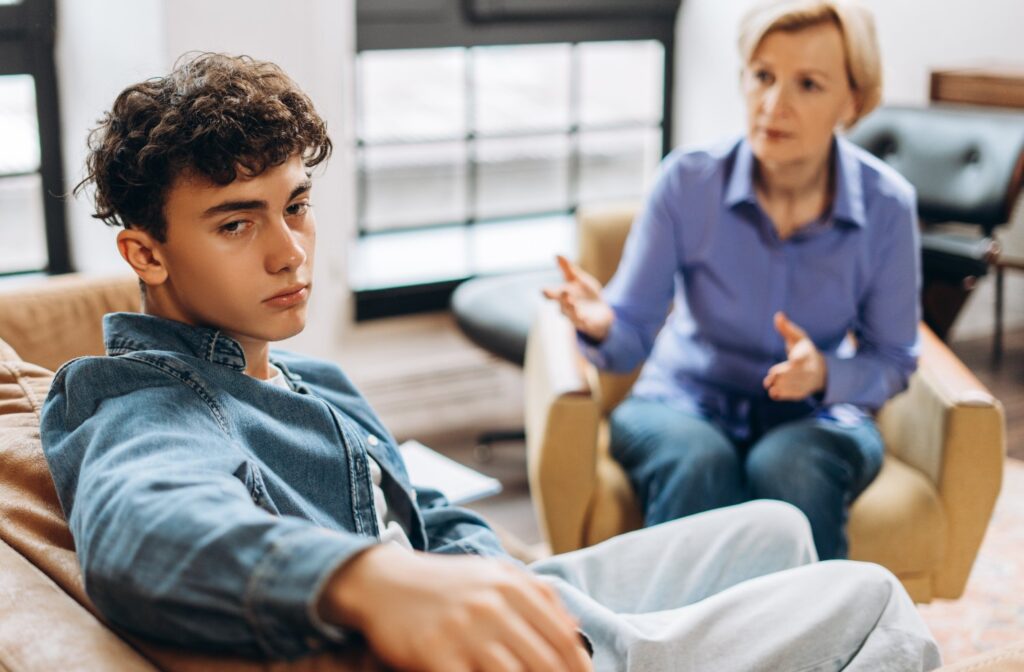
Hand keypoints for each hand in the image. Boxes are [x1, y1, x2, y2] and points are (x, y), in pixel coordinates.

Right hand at [321, 545, 592, 671]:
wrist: (384, 582)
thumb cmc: (447, 584)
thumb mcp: (495, 575)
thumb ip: (538, 596)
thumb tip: (576, 632)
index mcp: (512, 585)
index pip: (563, 639)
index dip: (579, 669)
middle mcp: (492, 605)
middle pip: (545, 663)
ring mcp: (463, 630)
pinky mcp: (436, 654)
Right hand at [542, 255, 614, 341]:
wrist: (601, 311)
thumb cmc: (586, 294)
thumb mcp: (578, 279)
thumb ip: (567, 269)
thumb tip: (557, 254)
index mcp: (562, 295)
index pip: (551, 294)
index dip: (547, 292)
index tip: (543, 289)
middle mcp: (566, 307)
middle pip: (561, 304)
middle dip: (562, 299)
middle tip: (563, 292)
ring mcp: (576, 316)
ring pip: (571, 314)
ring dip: (571, 308)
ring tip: (572, 302)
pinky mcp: (587, 323)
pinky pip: (584, 324)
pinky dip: (583, 321)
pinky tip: (585, 317)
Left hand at [763, 311, 827, 400]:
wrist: (820, 371)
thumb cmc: (804, 351)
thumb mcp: (798, 337)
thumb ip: (787, 328)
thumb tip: (778, 315)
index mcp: (807, 356)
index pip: (800, 361)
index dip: (793, 364)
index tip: (785, 364)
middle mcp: (808, 371)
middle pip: (794, 375)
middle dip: (781, 376)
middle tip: (771, 376)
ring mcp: (806, 383)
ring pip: (792, 386)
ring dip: (780, 386)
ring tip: (769, 385)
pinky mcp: (802, 392)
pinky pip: (792, 395)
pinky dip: (782, 395)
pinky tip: (773, 393)